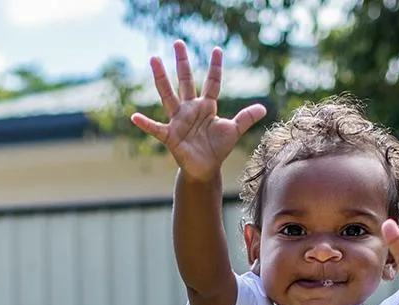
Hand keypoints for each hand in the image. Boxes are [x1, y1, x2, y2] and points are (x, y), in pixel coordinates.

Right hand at [131, 42, 266, 180]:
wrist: (206, 169)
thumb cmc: (217, 149)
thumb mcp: (233, 131)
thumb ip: (246, 118)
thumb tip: (263, 108)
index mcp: (206, 106)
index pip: (212, 82)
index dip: (215, 67)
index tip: (217, 50)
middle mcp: (191, 109)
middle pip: (186, 81)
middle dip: (183, 63)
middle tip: (178, 42)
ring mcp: (179, 121)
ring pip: (169, 96)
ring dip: (161, 79)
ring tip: (154, 60)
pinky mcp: (171, 136)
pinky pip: (156, 129)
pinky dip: (146, 124)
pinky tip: (134, 117)